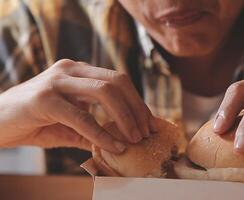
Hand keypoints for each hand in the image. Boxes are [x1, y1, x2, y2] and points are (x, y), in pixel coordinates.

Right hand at [0, 59, 156, 152]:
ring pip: (105, 92)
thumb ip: (94, 130)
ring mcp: (57, 81)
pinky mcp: (44, 99)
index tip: (151, 123)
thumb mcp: (70, 125)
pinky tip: (115, 147)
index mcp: (79, 71)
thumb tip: (122, 144)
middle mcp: (70, 70)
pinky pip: (82, 116)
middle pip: (117, 82)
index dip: (138, 102)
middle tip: (146, 133)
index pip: (119, 80)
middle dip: (137, 108)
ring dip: (125, 118)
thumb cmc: (34, 122)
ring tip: (135, 139)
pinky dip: (102, 133)